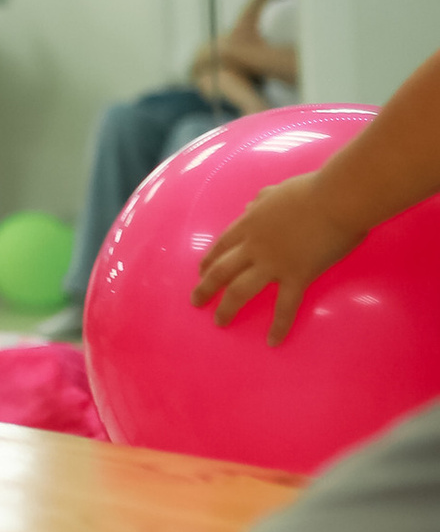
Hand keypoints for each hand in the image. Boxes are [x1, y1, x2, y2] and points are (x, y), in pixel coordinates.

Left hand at [192, 167, 359, 342]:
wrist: (336, 199)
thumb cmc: (312, 190)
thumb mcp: (278, 191)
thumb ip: (262, 200)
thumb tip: (251, 205)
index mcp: (249, 223)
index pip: (222, 245)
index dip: (209, 260)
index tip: (201, 272)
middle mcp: (254, 245)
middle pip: (221, 270)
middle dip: (205, 287)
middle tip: (196, 302)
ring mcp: (273, 263)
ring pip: (240, 290)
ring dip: (227, 307)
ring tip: (219, 321)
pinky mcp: (296, 276)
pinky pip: (285, 306)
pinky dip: (279, 325)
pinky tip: (272, 341)